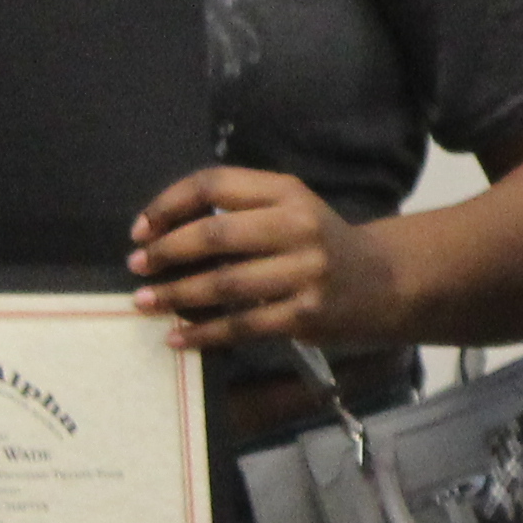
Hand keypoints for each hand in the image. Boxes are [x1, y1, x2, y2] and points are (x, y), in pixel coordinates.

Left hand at [126, 167, 396, 352]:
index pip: (214, 184)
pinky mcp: (306, 315)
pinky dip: (203, 334)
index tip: (141, 229)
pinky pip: (242, 326)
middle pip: (214, 234)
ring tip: (145, 301)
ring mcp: (305, 272)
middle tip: (137, 266)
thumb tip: (164, 232)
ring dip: (176, 295)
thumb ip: (239, 210)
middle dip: (166, 251)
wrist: (384, 282)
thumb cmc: (320, 244)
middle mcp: (298, 226)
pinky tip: (177, 338)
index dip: (169, 204)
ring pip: (224, 284)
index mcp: (287, 191)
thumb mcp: (290, 209)